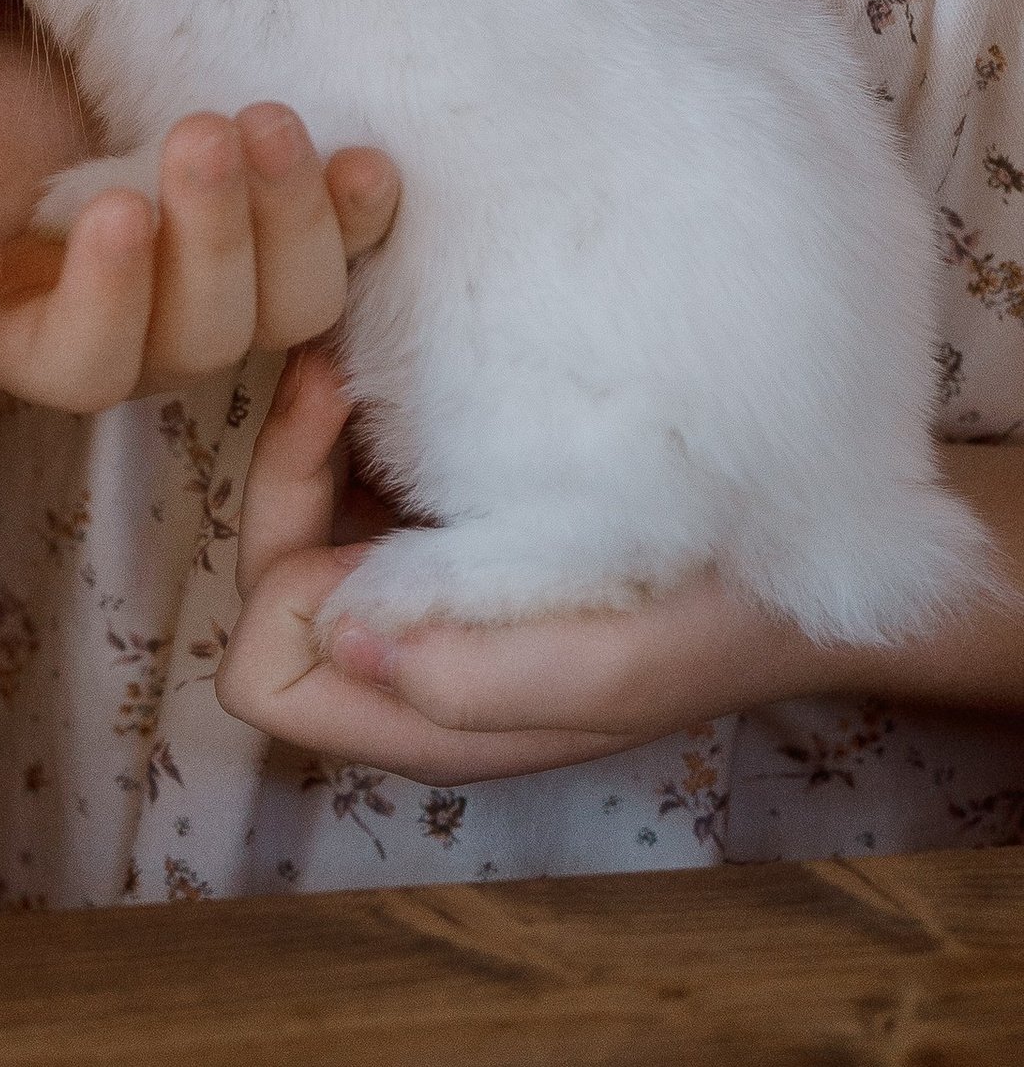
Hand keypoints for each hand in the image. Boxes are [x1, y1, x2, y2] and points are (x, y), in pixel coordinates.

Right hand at [0, 28, 398, 412]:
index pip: (84, 362)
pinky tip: (366, 163)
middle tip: (202, 131)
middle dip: (213, 237)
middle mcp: (142, 341)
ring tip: (268, 122)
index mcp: (34, 341)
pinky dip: (360, 215)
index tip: (116, 208)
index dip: (109, 301)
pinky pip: (342, 254)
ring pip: (289, 309)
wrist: (10, 80)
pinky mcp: (274, 240)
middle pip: (205, 336)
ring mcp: (221, 297)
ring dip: (293, 222)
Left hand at [216, 347, 820, 785]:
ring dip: (316, 434)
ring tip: (357, 350)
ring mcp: (422, 592)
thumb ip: (473, 681)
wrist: (802, 556)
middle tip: (336, 367)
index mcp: (420, 716)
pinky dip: (359, 420)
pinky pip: (358, 479)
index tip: (339, 464)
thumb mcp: (612, 671)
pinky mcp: (452, 528)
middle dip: (284, 471)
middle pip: (266, 575)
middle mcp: (400, 661)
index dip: (280, 561)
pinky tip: (397, 358)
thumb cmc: (710, 620)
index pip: (264, 666)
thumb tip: (342, 642)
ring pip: (302, 517)